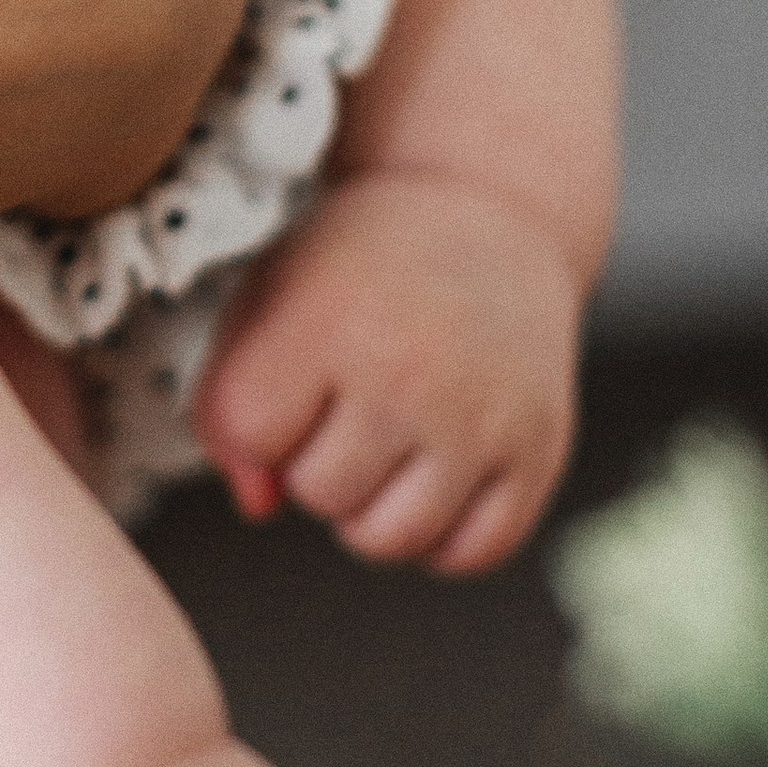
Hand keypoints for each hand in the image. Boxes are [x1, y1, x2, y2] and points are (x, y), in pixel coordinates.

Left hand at [196, 168, 583, 574]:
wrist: (486, 213)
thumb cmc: (364, 263)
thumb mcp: (270, 295)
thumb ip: (229, 400)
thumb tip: (259, 503)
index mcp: (331, 322)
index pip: (250, 434)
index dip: (255, 423)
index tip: (286, 387)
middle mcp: (410, 372)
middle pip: (318, 493)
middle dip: (314, 461)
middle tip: (343, 408)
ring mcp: (482, 418)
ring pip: (390, 539)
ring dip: (371, 509)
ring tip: (382, 448)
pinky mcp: (538, 451)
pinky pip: (469, 553)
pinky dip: (441, 535)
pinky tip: (431, 477)